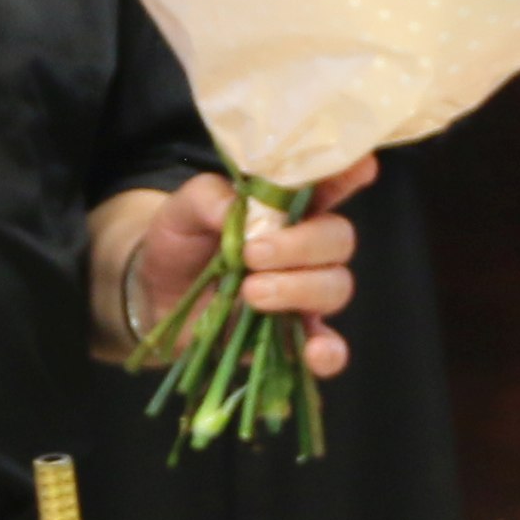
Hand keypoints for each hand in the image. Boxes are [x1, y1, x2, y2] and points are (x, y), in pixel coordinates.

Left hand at [123, 155, 373, 380]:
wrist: (155, 296)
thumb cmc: (180, 242)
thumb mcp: (182, 209)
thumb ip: (209, 198)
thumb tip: (236, 210)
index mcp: (286, 207)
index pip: (329, 184)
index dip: (349, 174)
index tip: (363, 167)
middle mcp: (305, 248)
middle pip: (338, 240)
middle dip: (302, 246)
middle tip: (253, 255)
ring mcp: (304, 294)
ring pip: (336, 287)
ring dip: (299, 289)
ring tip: (251, 293)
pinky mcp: (294, 337)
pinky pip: (329, 347)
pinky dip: (328, 351)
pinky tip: (313, 352)